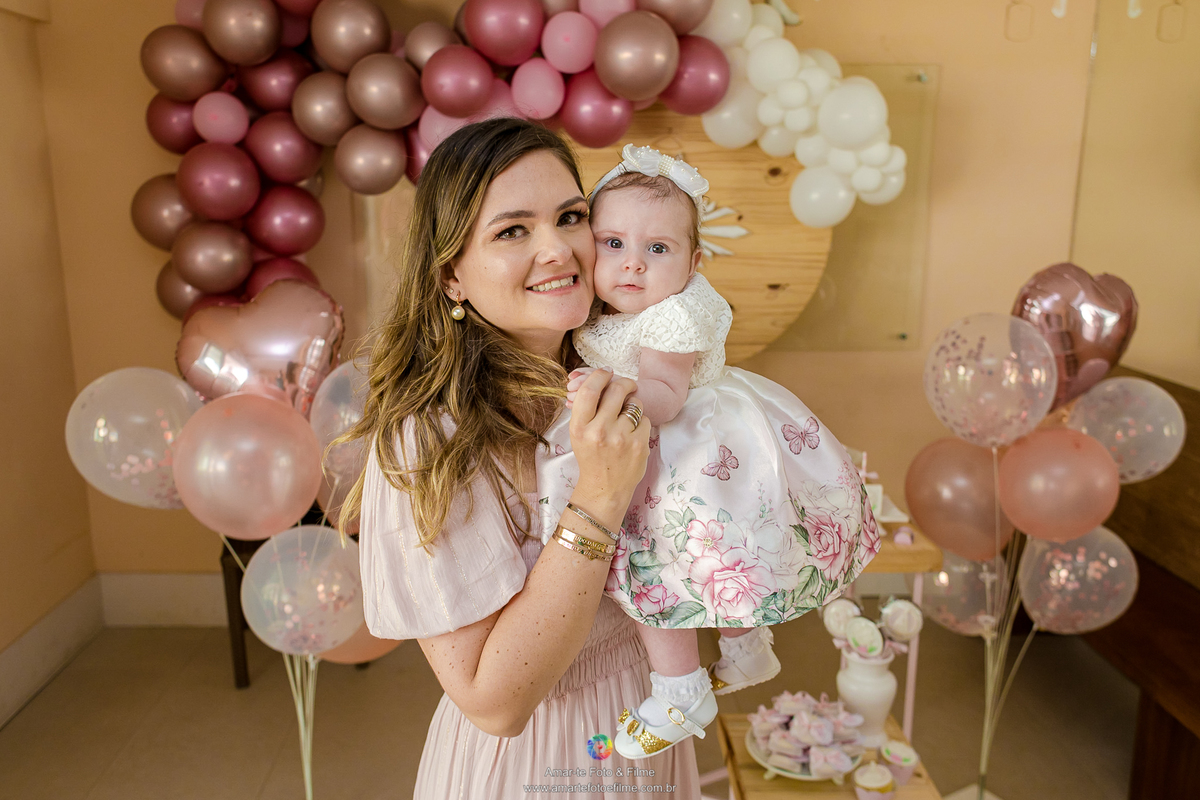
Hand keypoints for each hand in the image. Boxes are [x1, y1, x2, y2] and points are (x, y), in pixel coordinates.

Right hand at [567, 367, 650, 529]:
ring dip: (633, 406)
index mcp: (580, 426)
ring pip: (634, 404)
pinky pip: (645, 420)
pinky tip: (632, 436)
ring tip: (626, 419)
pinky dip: (641, 424)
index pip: (590, 390)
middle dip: (624, 383)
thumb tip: (602, 377)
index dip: (600, 375)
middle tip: (627, 385)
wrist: (605, 488)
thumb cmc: (591, 457)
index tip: (606, 372)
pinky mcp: (639, 445)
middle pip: (616, 390)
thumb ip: (587, 407)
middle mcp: (599, 431)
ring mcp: (621, 438)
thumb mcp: (579, 433)